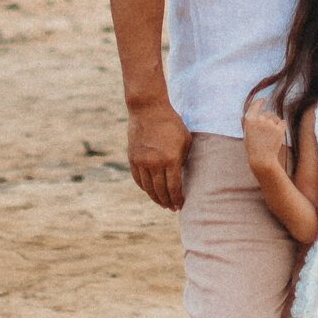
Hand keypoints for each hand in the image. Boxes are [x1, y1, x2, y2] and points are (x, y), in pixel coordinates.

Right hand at [126, 95, 189, 210]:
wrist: (148, 109)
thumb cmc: (171, 123)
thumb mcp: (185, 139)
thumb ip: (183, 159)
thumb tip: (182, 175)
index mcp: (171, 159)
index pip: (174, 187)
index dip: (177, 199)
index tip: (180, 205)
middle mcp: (155, 163)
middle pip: (161, 191)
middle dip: (167, 202)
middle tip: (172, 208)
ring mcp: (142, 161)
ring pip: (148, 188)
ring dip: (156, 198)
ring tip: (162, 203)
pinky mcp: (133, 158)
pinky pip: (138, 179)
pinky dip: (144, 188)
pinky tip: (150, 191)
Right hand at [241, 101, 289, 186]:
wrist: (262, 160)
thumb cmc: (252, 149)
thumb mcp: (246, 136)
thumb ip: (246, 125)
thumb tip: (242, 116)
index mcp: (250, 120)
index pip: (255, 105)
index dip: (259, 102)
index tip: (263, 99)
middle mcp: (260, 119)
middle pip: (267, 113)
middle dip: (268, 120)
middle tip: (266, 133)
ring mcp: (270, 123)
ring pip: (275, 118)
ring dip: (275, 123)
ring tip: (271, 136)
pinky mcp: (279, 128)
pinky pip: (283, 122)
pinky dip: (281, 126)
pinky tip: (278, 135)